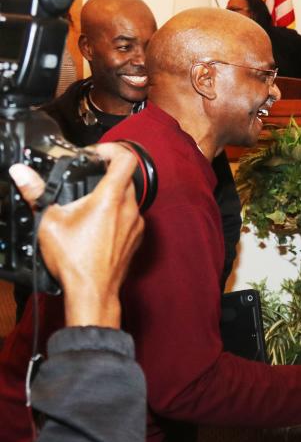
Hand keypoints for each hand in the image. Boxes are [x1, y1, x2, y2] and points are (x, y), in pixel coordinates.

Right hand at [8, 142, 144, 327]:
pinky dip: (117, 214)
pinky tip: (97, 225)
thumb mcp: (48, 222)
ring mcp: (137, 223)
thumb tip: (21, 173)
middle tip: (87, 180)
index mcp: (110, 199)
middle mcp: (129, 208)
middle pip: (126, 178)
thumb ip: (36, 193)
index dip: (112, 149)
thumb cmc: (74, 260)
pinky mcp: (137, 237)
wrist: (93, 291)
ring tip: (88, 204)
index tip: (96, 153)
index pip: (126, 159)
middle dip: (107, 174)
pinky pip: (130, 216)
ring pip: (129, 198)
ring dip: (112, 196)